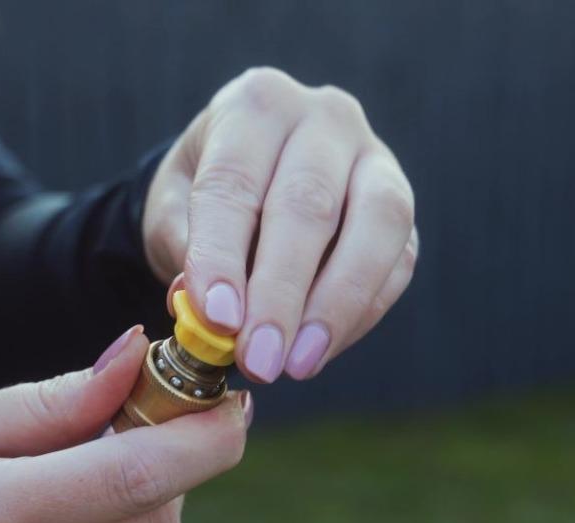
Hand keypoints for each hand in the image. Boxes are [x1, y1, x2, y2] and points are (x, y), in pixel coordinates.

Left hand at [143, 67, 418, 383]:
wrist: (252, 182)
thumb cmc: (205, 198)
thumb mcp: (172, 213)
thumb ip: (185, 252)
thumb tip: (210, 313)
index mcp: (255, 105)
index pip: (235, 182)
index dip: (224, 256)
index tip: (216, 320)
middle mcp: (323, 117)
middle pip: (308, 205)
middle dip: (281, 293)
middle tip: (258, 359)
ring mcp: (375, 157)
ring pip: (376, 225)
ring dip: (336, 305)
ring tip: (297, 365)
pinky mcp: (402, 206)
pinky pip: (397, 261)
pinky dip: (360, 314)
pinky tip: (319, 351)